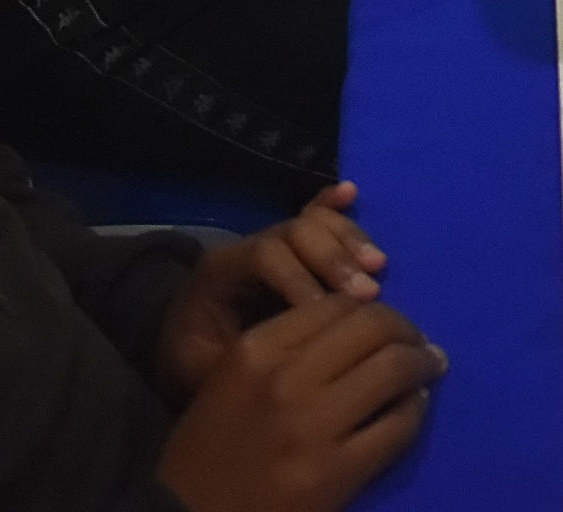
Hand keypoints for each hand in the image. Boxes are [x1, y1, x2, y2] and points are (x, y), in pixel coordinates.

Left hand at [153, 182, 389, 402]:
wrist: (184, 348)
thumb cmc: (196, 361)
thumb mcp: (205, 369)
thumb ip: (243, 358)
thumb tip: (300, 353)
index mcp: (220, 271)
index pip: (265, 258)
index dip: (299, 279)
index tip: (326, 313)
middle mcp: (247, 246)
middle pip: (294, 233)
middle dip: (334, 259)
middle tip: (368, 294)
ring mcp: (271, 241)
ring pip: (313, 222)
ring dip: (349, 241)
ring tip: (379, 267)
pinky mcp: (292, 247)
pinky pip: (315, 214)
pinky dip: (335, 206)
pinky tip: (352, 193)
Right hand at [153, 290, 442, 511]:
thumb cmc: (209, 451)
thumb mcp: (231, 382)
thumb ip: (285, 349)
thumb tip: (359, 325)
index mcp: (254, 350)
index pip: (337, 305)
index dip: (372, 310)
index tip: (386, 325)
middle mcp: (285, 379)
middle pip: (374, 327)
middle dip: (407, 330)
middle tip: (419, 344)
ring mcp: (311, 426)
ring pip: (395, 368)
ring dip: (421, 364)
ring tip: (428, 369)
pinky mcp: (335, 473)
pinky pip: (398, 425)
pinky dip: (414, 412)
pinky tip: (411, 411)